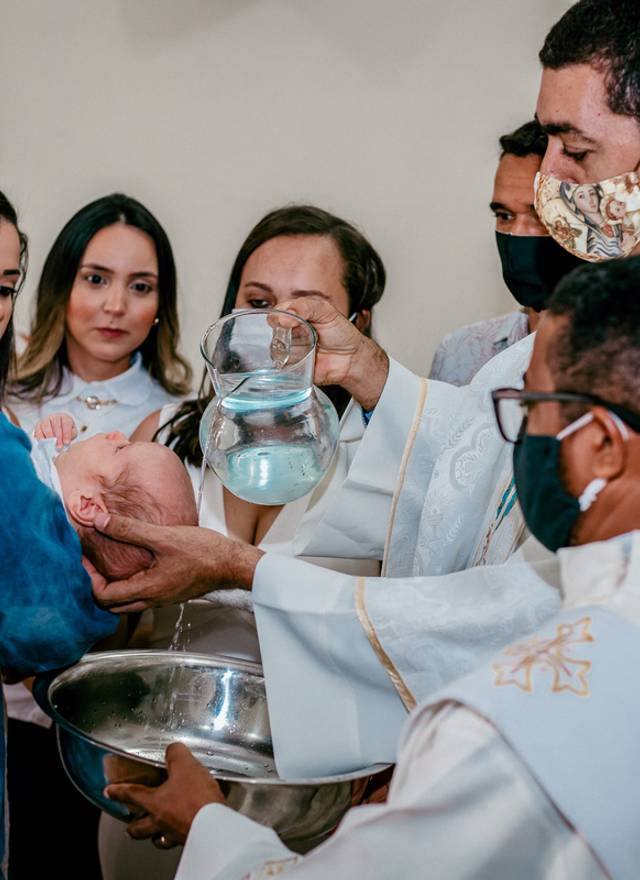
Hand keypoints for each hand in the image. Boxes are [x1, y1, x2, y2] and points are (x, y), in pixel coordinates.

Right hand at [34, 412, 76, 447]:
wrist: (57, 431)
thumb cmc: (66, 432)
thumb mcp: (72, 433)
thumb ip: (71, 435)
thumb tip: (66, 441)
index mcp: (65, 417)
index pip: (66, 423)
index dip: (66, 433)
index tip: (66, 443)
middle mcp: (54, 417)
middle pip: (56, 424)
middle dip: (58, 436)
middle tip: (59, 446)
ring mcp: (45, 420)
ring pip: (46, 426)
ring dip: (49, 437)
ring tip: (52, 445)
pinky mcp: (38, 425)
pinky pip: (38, 431)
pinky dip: (41, 438)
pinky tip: (44, 444)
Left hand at [91, 512, 262, 612]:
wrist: (232, 564)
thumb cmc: (204, 552)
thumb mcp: (163, 536)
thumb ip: (129, 530)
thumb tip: (100, 521)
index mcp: (147, 589)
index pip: (104, 596)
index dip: (88, 579)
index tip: (84, 560)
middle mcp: (152, 599)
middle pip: (112, 605)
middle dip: (96, 586)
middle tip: (90, 564)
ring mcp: (162, 597)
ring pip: (127, 602)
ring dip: (112, 587)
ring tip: (106, 564)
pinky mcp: (170, 591)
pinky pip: (141, 595)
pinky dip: (129, 584)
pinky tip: (133, 564)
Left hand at [105, 743, 224, 847]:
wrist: (215, 825)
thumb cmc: (197, 799)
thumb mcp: (185, 766)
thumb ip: (175, 754)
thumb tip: (173, 749)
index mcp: (154, 802)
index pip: (131, 795)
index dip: (118, 792)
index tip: (109, 792)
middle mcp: (161, 821)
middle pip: (139, 827)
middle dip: (133, 825)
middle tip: (131, 822)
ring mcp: (174, 833)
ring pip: (157, 838)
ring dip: (154, 835)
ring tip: (155, 832)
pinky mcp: (190, 839)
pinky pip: (177, 841)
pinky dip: (176, 837)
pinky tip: (182, 831)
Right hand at [273, 296, 388, 410]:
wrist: (351, 358)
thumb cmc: (341, 332)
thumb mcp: (326, 311)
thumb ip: (306, 307)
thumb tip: (286, 314)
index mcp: (297, 315)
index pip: (278, 311)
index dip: (279, 314)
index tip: (287, 319)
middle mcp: (290, 332)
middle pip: (274, 329)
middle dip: (280, 330)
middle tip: (292, 329)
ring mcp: (290, 350)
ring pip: (274, 346)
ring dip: (282, 346)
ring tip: (301, 345)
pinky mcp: (292, 366)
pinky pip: (281, 365)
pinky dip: (284, 362)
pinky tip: (297, 358)